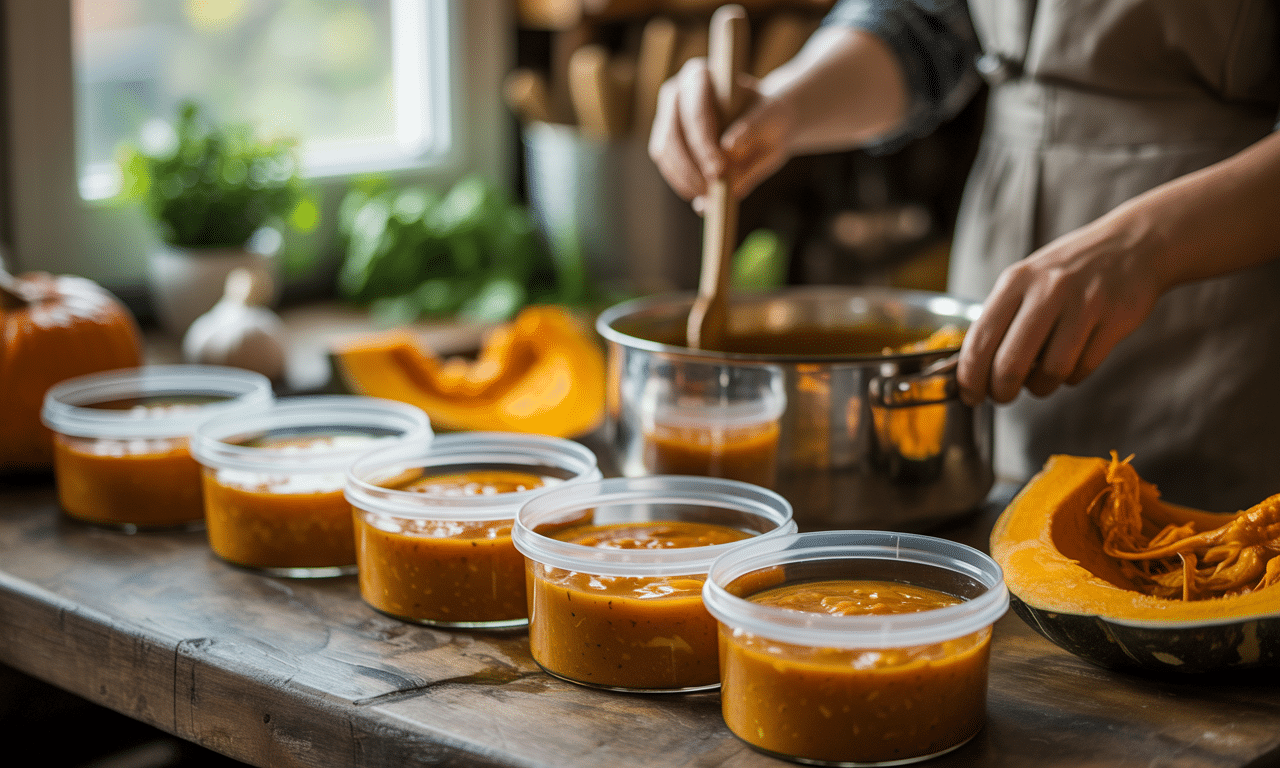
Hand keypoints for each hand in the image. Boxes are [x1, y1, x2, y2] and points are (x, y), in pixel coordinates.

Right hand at [648, 58, 792, 211]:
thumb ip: (753, 127)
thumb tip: (729, 147)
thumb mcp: (771, 117)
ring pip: (665, 152)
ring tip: (711, 196)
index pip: (694, 109)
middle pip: (672, 133)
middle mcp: (676, 93)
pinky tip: (703, 196)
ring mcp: (667, 118)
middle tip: (712, 189)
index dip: (703, 142)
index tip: (719, 169)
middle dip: (691, 165)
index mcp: (701, 75)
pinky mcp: (666, 142)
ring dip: (686, 178)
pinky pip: (667, 165)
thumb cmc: (768, 115)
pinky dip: (682, 183)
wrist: (764, 122)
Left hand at [957, 211, 1165, 404]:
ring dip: (1040, 387)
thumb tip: (973, 368)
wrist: (1134, 244)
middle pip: (1010, 364)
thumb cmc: (1070, 270)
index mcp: (1016, 282)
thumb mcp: (1027, 279)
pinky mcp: (1114, 320)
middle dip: (1002, 392)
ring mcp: (1083, 304)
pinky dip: (1072, 376)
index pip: (979, 340)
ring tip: (1040, 379)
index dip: (969, 377)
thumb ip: (1001, 317)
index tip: (970, 395)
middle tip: (1003, 396)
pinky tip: (1071, 362)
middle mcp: (1046, 290)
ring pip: (1050, 372)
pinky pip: (1083, 368)